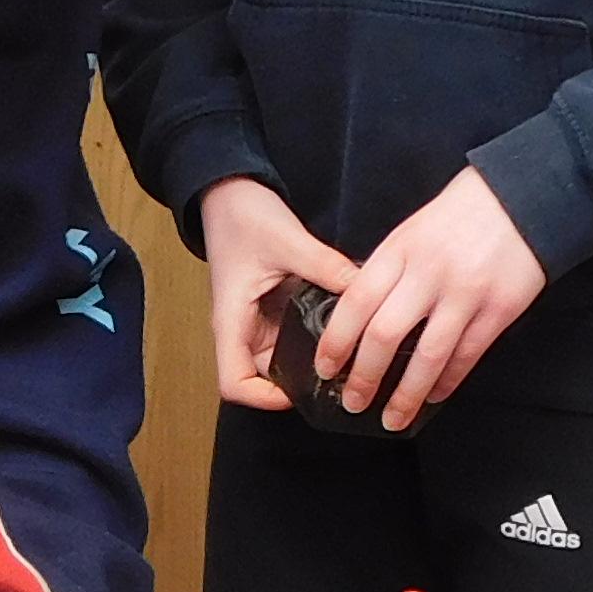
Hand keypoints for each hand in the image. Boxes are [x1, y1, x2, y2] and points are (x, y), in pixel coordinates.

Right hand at [197, 176, 359, 414]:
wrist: (228, 192)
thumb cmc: (242, 216)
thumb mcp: (288, 241)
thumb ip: (325, 267)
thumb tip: (364, 289)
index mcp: (231, 320)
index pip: (234, 384)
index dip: (265, 399)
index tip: (302, 390)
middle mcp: (242, 328)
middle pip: (262, 379)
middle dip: (299, 383)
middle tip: (343, 376)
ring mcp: (256, 321)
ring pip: (281, 360)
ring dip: (308, 363)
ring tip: (349, 359)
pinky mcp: (270, 309)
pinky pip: (290, 337)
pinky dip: (313, 340)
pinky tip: (342, 331)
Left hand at [326, 170, 547, 427]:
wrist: (524, 195)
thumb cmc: (464, 212)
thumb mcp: (414, 229)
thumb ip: (390, 269)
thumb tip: (362, 314)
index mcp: (401, 249)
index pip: (356, 301)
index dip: (336, 340)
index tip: (325, 366)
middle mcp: (429, 273)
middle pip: (385, 335)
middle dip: (364, 376)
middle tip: (352, 402)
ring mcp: (466, 293)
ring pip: (428, 357)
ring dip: (406, 395)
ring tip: (393, 418)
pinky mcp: (499, 310)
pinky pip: (467, 356)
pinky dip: (447, 382)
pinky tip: (434, 396)